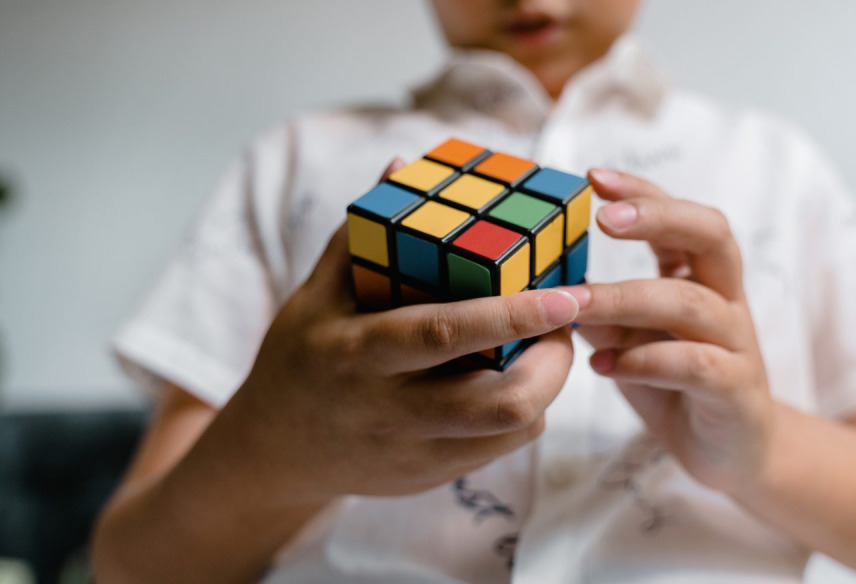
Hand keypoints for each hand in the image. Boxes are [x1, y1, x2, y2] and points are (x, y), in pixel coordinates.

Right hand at [217, 159, 578, 505]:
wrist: (273, 453)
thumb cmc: (299, 357)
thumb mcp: (315, 294)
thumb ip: (363, 234)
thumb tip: (403, 165)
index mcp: (359, 353)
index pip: (445, 334)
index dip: (512, 315)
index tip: (566, 294)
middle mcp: (389, 410)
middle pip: (499, 403)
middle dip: (554, 362)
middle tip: (565, 320)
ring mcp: (414, 453)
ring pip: (510, 430)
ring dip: (547, 386)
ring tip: (546, 346)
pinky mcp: (431, 477)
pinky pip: (500, 449)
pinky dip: (524, 411)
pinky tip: (514, 379)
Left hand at [563, 168, 774, 494]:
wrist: (731, 450)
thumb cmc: (674, 383)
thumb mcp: (627, 339)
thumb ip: (598, 311)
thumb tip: (540, 283)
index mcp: (701, 276)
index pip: (680, 216)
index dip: (642, 193)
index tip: (593, 177)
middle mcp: (725, 298)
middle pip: (711, 234)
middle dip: (657, 218)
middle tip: (603, 218)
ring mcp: (736, 342)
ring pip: (691, 302)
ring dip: (626, 298)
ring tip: (574, 305)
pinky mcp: (735, 389)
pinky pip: (696, 365)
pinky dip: (645, 361)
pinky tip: (603, 365)